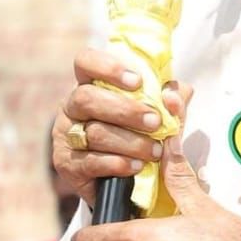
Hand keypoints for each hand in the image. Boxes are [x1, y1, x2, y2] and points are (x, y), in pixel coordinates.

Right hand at [52, 48, 188, 208]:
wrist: (120, 178)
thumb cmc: (139, 132)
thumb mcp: (159, 111)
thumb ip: (171, 99)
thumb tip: (173, 95)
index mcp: (90, 84)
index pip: (85, 61)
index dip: (108, 67)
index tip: (137, 81)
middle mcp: (72, 106)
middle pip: (87, 97)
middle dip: (126, 110)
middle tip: (155, 122)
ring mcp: (66, 135)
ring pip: (95, 133)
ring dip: (131, 142)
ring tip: (155, 150)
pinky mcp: (68, 165)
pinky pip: (92, 162)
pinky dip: (119, 163)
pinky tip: (138, 166)